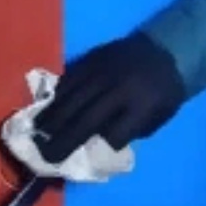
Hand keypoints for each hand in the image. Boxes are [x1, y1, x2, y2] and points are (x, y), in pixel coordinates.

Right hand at [33, 32, 185, 161]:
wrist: (168, 50)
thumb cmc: (164, 93)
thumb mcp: (159, 117)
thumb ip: (131, 131)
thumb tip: (97, 144)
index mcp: (143, 107)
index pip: (115, 134)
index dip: (97, 147)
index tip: (82, 156)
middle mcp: (121, 89)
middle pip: (86, 118)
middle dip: (64, 139)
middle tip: (45, 153)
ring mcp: (104, 71)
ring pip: (72, 98)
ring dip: (52, 117)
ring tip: (37, 131)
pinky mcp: (93, 59)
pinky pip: (69, 79)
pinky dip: (57, 95)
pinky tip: (47, 106)